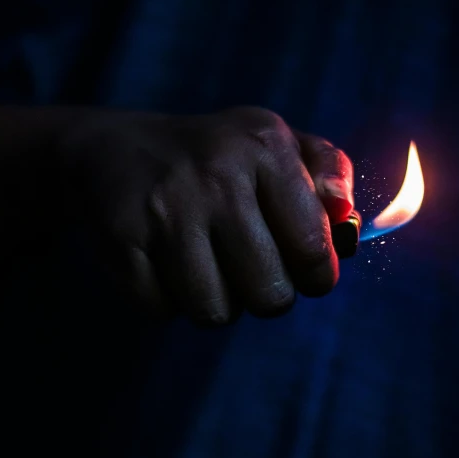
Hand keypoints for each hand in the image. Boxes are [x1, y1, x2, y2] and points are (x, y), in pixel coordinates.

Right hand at [60, 106, 353, 323]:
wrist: (109, 151)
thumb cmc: (213, 159)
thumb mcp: (274, 145)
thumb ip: (329, 178)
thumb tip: (349, 235)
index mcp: (265, 145)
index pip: (314, 251)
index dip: (316, 277)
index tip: (302, 269)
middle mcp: (216, 173)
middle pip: (270, 296)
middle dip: (265, 293)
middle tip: (246, 265)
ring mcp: (165, 208)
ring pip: (215, 312)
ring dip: (214, 300)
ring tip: (201, 261)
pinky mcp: (122, 239)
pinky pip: (162, 311)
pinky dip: (165, 299)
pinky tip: (160, 261)